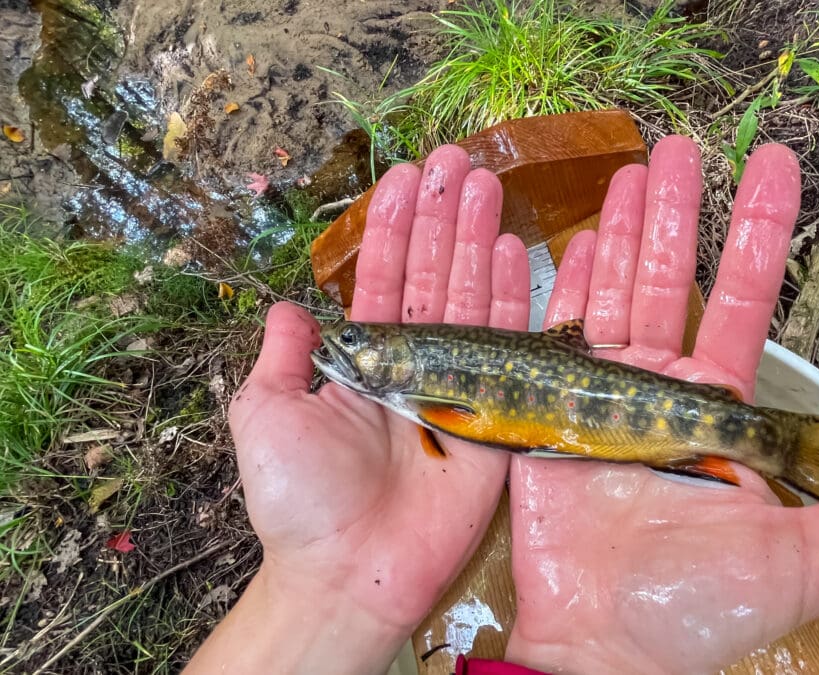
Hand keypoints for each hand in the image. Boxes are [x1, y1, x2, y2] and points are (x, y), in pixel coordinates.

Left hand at [188, 146, 529, 673]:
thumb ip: (282, 357)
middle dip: (443, 217)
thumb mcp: (265, 416)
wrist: (349, 573)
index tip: (405, 175)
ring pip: (470, 300)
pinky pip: (508, 351)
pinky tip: (516, 254)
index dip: (392, 226)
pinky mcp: (494, 417)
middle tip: (459, 162)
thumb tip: (285, 304)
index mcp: (363, 359)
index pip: (382, 277)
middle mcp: (414, 362)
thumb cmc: (299, 502)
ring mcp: (457, 385)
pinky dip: (512, 301)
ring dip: (478, 242)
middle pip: (431, 276)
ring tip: (488, 186)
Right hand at [504, 137, 818, 673]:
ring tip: (631, 167)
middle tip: (682, 144)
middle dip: (679, 212)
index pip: (746, 302)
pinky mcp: (549, 410)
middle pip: (675, 280)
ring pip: (618, 294)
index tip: (768, 170)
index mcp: (721, 413)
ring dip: (623, 231)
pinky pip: (556, 334)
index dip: (759, 235)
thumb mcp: (801, 565)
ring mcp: (603, 395)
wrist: (603, 644)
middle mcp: (663, 392)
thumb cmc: (697, 611)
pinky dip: (564, 285)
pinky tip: (569, 236)